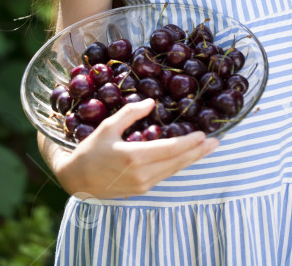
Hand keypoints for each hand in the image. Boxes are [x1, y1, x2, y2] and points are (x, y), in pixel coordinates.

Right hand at [54, 98, 218, 198]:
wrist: (75, 180)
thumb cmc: (90, 150)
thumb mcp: (108, 127)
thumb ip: (131, 113)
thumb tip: (152, 102)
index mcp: (134, 157)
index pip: (170, 149)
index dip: (189, 143)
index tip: (204, 134)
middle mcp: (142, 174)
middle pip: (177, 162)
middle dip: (198, 152)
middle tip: (216, 142)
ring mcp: (142, 185)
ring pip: (173, 171)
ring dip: (191, 160)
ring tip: (207, 149)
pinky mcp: (140, 190)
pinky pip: (164, 175)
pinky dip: (177, 165)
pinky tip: (186, 157)